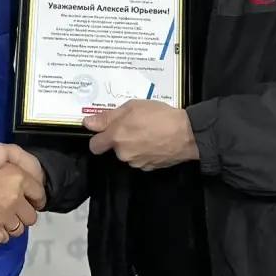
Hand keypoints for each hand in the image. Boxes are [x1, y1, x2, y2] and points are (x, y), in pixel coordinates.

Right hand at [0, 140, 42, 244]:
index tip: (32, 198)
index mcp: (18, 178)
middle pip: (30, 216)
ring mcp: (3, 216)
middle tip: (16, 210)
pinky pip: (1, 237)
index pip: (38, 192)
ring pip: (17, 229)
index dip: (36, 196)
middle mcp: (14, 200)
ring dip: (12, 226)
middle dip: (24, 214)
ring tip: (4, 220)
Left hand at [84, 100, 198, 170]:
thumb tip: (88, 123)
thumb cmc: (161, 117)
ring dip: (133, 145)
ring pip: (128, 155)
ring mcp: (136, 162)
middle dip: (119, 140)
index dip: (98, 137)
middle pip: (113, 149)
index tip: (104, 130)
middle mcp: (123, 153)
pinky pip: (141, 160)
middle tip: (133, 126)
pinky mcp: (149, 168)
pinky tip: (154, 141)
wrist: (186, 134)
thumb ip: (108, 116)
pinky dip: (145, 152)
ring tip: (147, 132)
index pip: (94, 145)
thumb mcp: (132, 107)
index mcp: (116, 136)